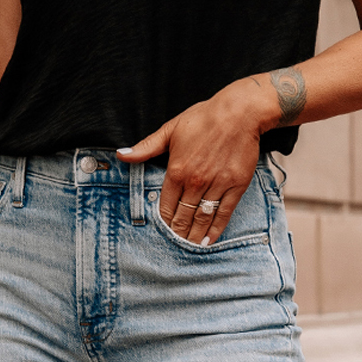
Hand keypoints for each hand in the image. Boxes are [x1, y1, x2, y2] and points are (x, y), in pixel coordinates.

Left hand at [119, 78, 268, 244]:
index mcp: (176, 170)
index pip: (165, 206)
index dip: (162, 223)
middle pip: (182, 217)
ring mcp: (216, 185)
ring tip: (188, 249)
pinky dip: (215, 230)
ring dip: (193, 236)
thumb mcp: (170, 129)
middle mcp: (195, 182)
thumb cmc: (204, 118)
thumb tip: (121, 155)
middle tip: (173, 248)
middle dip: (177, 234)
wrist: (240, 112)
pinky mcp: (235, 186)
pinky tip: (208, 241)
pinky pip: (223, 214)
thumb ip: (146, 147)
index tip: (160, 235)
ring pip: (202, 219)